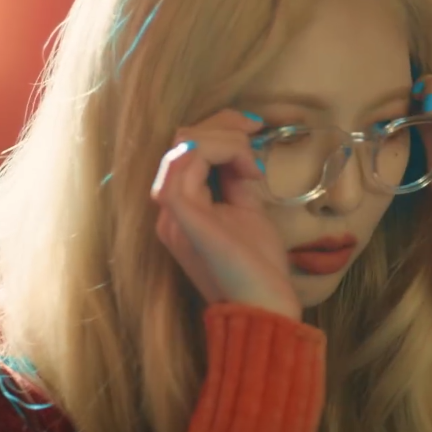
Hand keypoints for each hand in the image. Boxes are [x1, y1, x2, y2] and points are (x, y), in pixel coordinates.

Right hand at [150, 109, 301, 319]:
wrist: (263, 306)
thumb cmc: (257, 266)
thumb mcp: (245, 210)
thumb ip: (234, 179)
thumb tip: (238, 148)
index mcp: (180, 206)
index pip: (185, 146)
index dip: (219, 126)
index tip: (255, 128)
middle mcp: (168, 208)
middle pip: (181, 138)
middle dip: (224, 126)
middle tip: (257, 134)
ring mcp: (171, 214)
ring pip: (184, 145)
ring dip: (227, 142)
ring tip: (255, 168)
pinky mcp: (182, 219)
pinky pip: (182, 166)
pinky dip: (217, 154)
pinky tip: (246, 171)